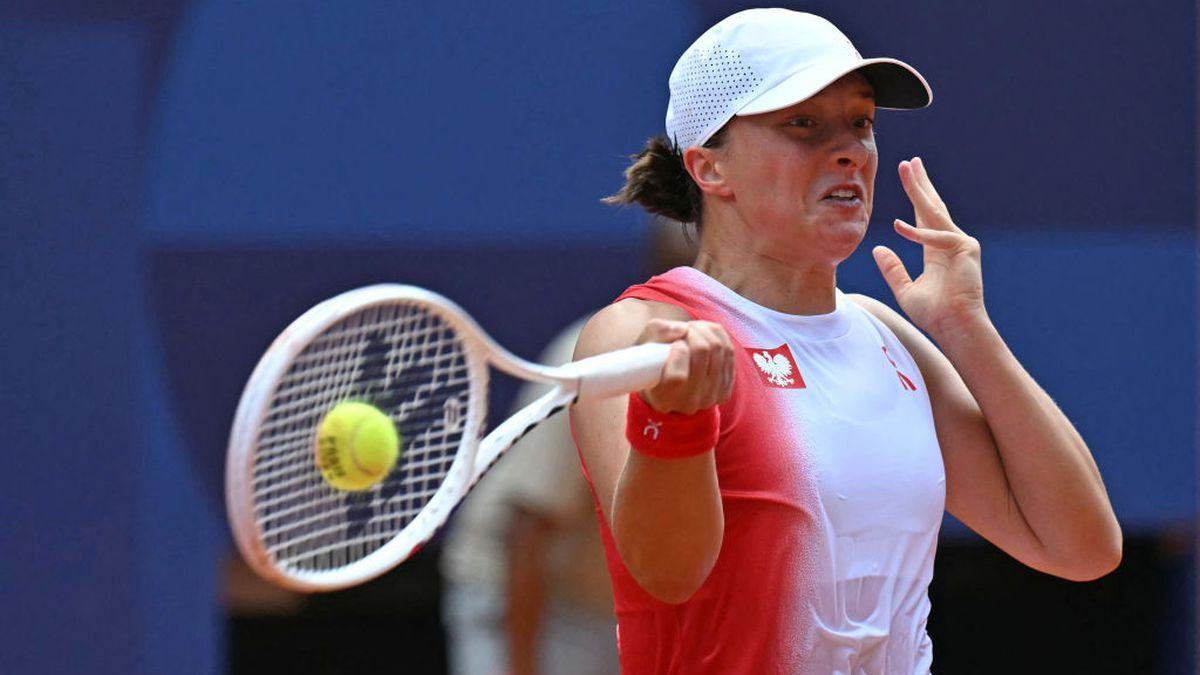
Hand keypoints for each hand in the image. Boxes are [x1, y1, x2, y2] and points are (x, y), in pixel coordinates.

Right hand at [635, 319, 733, 413]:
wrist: (671, 386)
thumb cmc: (653, 362)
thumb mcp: (644, 345)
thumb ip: (657, 332)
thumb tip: (682, 329)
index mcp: (663, 398)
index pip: (677, 377)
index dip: (678, 352)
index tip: (675, 344)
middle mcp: (689, 403)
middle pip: (702, 352)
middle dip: (693, 332)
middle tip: (684, 330)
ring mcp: (710, 398)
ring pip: (718, 348)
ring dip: (705, 331)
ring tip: (693, 330)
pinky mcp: (725, 390)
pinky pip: (729, 351)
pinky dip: (718, 337)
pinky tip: (705, 336)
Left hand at [872, 157, 986, 339]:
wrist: (954, 327)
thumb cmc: (934, 314)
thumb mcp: (905, 289)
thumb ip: (893, 269)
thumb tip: (877, 249)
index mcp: (936, 251)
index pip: (924, 217)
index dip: (916, 197)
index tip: (908, 177)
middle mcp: (950, 243)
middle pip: (932, 207)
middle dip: (920, 184)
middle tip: (910, 162)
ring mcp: (961, 243)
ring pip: (934, 212)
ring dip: (919, 190)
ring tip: (908, 168)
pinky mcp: (966, 248)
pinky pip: (936, 237)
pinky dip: (917, 234)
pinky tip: (899, 227)